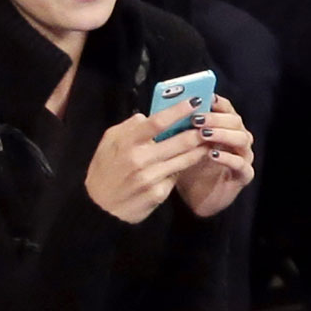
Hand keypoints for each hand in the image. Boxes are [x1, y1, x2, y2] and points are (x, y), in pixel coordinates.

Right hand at [85, 99, 208, 223]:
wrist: (101, 209)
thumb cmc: (104, 171)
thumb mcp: (107, 144)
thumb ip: (126, 127)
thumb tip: (145, 116)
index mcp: (126, 143)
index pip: (157, 122)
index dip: (179, 110)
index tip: (195, 101)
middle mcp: (140, 159)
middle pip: (179, 141)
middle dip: (198, 131)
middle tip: (210, 123)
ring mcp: (151, 177)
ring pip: (185, 159)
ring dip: (200, 149)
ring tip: (209, 141)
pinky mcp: (158, 193)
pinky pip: (177, 176)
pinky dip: (186, 167)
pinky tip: (192, 161)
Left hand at [174, 94, 254, 217]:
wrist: (195, 197)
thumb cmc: (187, 166)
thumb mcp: (179, 145)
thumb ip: (175, 128)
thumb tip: (154, 110)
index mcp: (224, 127)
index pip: (225, 108)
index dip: (216, 102)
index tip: (203, 97)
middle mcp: (237, 138)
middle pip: (235, 121)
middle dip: (216, 117)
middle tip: (197, 118)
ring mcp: (243, 156)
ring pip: (242, 139)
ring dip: (222, 134)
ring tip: (203, 134)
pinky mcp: (243, 175)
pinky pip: (241, 164)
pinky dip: (227, 158)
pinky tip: (212, 154)